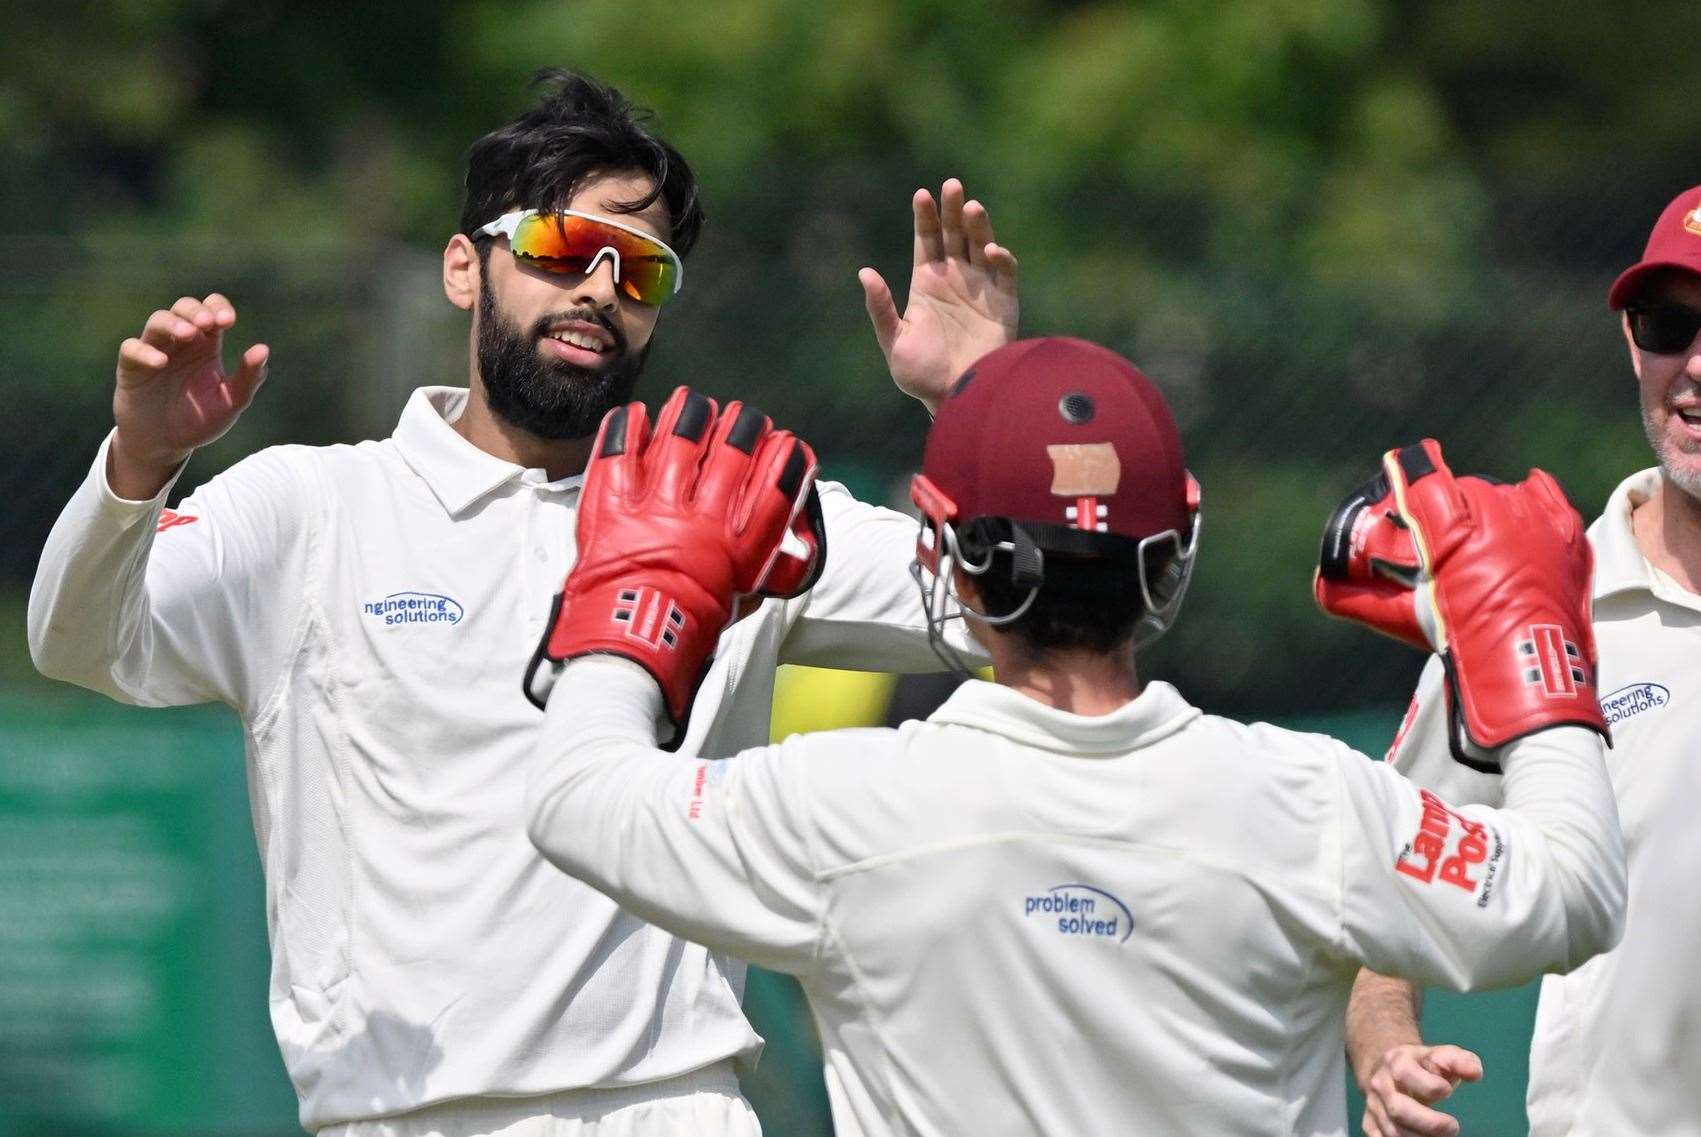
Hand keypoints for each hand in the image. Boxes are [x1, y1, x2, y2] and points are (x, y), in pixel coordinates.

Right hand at [110, 293, 268, 498]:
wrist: (166, 444)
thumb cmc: (199, 419)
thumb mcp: (231, 401)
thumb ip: (248, 377)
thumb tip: (263, 349)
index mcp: (207, 345)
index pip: (212, 310)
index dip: (219, 308)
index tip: (228, 321)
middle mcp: (180, 342)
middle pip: (184, 307)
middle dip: (196, 310)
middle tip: (208, 323)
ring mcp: (154, 350)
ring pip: (158, 320)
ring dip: (173, 323)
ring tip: (188, 334)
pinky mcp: (131, 367)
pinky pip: (132, 348)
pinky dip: (145, 351)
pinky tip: (161, 362)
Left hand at [524, 387, 819, 735]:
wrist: (630, 646)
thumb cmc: (689, 629)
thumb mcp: (743, 601)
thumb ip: (768, 570)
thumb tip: (797, 550)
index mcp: (740, 545)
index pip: (778, 480)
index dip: (787, 455)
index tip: (787, 443)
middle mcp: (705, 518)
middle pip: (735, 447)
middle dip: (744, 424)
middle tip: (743, 415)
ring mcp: (657, 507)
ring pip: (681, 438)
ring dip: (691, 413)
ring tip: (694, 401)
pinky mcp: (613, 506)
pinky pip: (621, 452)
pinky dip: (630, 428)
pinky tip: (638, 414)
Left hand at [860, 178, 1018, 413]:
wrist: (955, 399)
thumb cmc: (921, 375)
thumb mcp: (894, 342)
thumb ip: (881, 308)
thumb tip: (865, 273)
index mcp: (927, 283)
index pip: (927, 240)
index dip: (925, 217)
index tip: (921, 195)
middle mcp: (955, 279)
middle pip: (955, 234)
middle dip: (952, 209)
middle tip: (951, 185)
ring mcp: (981, 289)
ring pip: (981, 246)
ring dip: (978, 226)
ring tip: (970, 207)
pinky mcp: (1004, 304)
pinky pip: (1005, 274)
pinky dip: (1001, 259)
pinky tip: (991, 251)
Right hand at [1315, 439, 1605, 765]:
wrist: (1529, 670)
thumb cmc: (1461, 643)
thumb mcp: (1407, 617)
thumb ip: (1357, 595)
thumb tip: (1322, 585)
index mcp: (1453, 529)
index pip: (1421, 475)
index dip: (1405, 474)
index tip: (1395, 469)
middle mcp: (1497, 512)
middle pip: (1458, 487)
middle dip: (1440, 505)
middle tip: (1433, 536)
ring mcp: (1536, 520)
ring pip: (1498, 491)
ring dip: (1481, 507)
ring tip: (1474, 540)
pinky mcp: (1565, 531)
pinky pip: (1542, 492)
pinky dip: (1529, 495)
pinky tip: (1516, 505)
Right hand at [1361, 1043, 1482, 1136]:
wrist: (1387, 1069)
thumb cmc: (1423, 1066)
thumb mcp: (1440, 1056)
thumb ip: (1460, 1061)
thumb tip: (1475, 1073)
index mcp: (1396, 1062)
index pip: (1406, 1074)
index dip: (1431, 1087)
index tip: (1448, 1091)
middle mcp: (1380, 1084)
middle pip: (1397, 1109)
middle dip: (1429, 1124)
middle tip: (1453, 1128)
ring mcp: (1373, 1106)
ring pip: (1392, 1131)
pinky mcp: (1370, 1123)